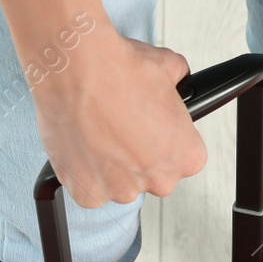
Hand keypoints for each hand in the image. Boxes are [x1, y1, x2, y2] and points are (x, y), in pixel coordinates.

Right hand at [33, 32, 205, 207]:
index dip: (165, 140)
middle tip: (122, 127)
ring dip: (110, 165)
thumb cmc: (119, 69)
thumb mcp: (167, 67)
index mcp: (187, 157)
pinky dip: (83, 172)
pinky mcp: (88, 194)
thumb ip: (178, 83)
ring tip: (98, 131)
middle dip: (138, 156)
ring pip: (119, 184)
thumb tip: (177, 79)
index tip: (152, 128)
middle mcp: (160, 181)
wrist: (75, 69)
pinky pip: (88, 189)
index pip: (184, 158)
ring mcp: (123, 190)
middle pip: (151, 175)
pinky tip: (81, 144)